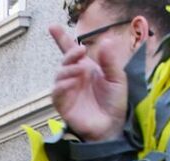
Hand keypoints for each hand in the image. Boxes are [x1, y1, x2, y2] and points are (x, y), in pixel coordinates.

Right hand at [49, 25, 127, 141]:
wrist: (112, 125)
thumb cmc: (114, 102)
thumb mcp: (117, 78)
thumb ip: (110, 61)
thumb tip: (105, 41)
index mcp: (86, 68)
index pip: (71, 51)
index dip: (61, 38)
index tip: (52, 27)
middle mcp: (75, 78)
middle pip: (64, 61)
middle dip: (70, 55)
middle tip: (81, 53)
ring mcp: (68, 91)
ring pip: (59, 75)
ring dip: (67, 70)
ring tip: (80, 71)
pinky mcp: (63, 105)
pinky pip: (57, 92)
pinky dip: (62, 86)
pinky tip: (72, 83)